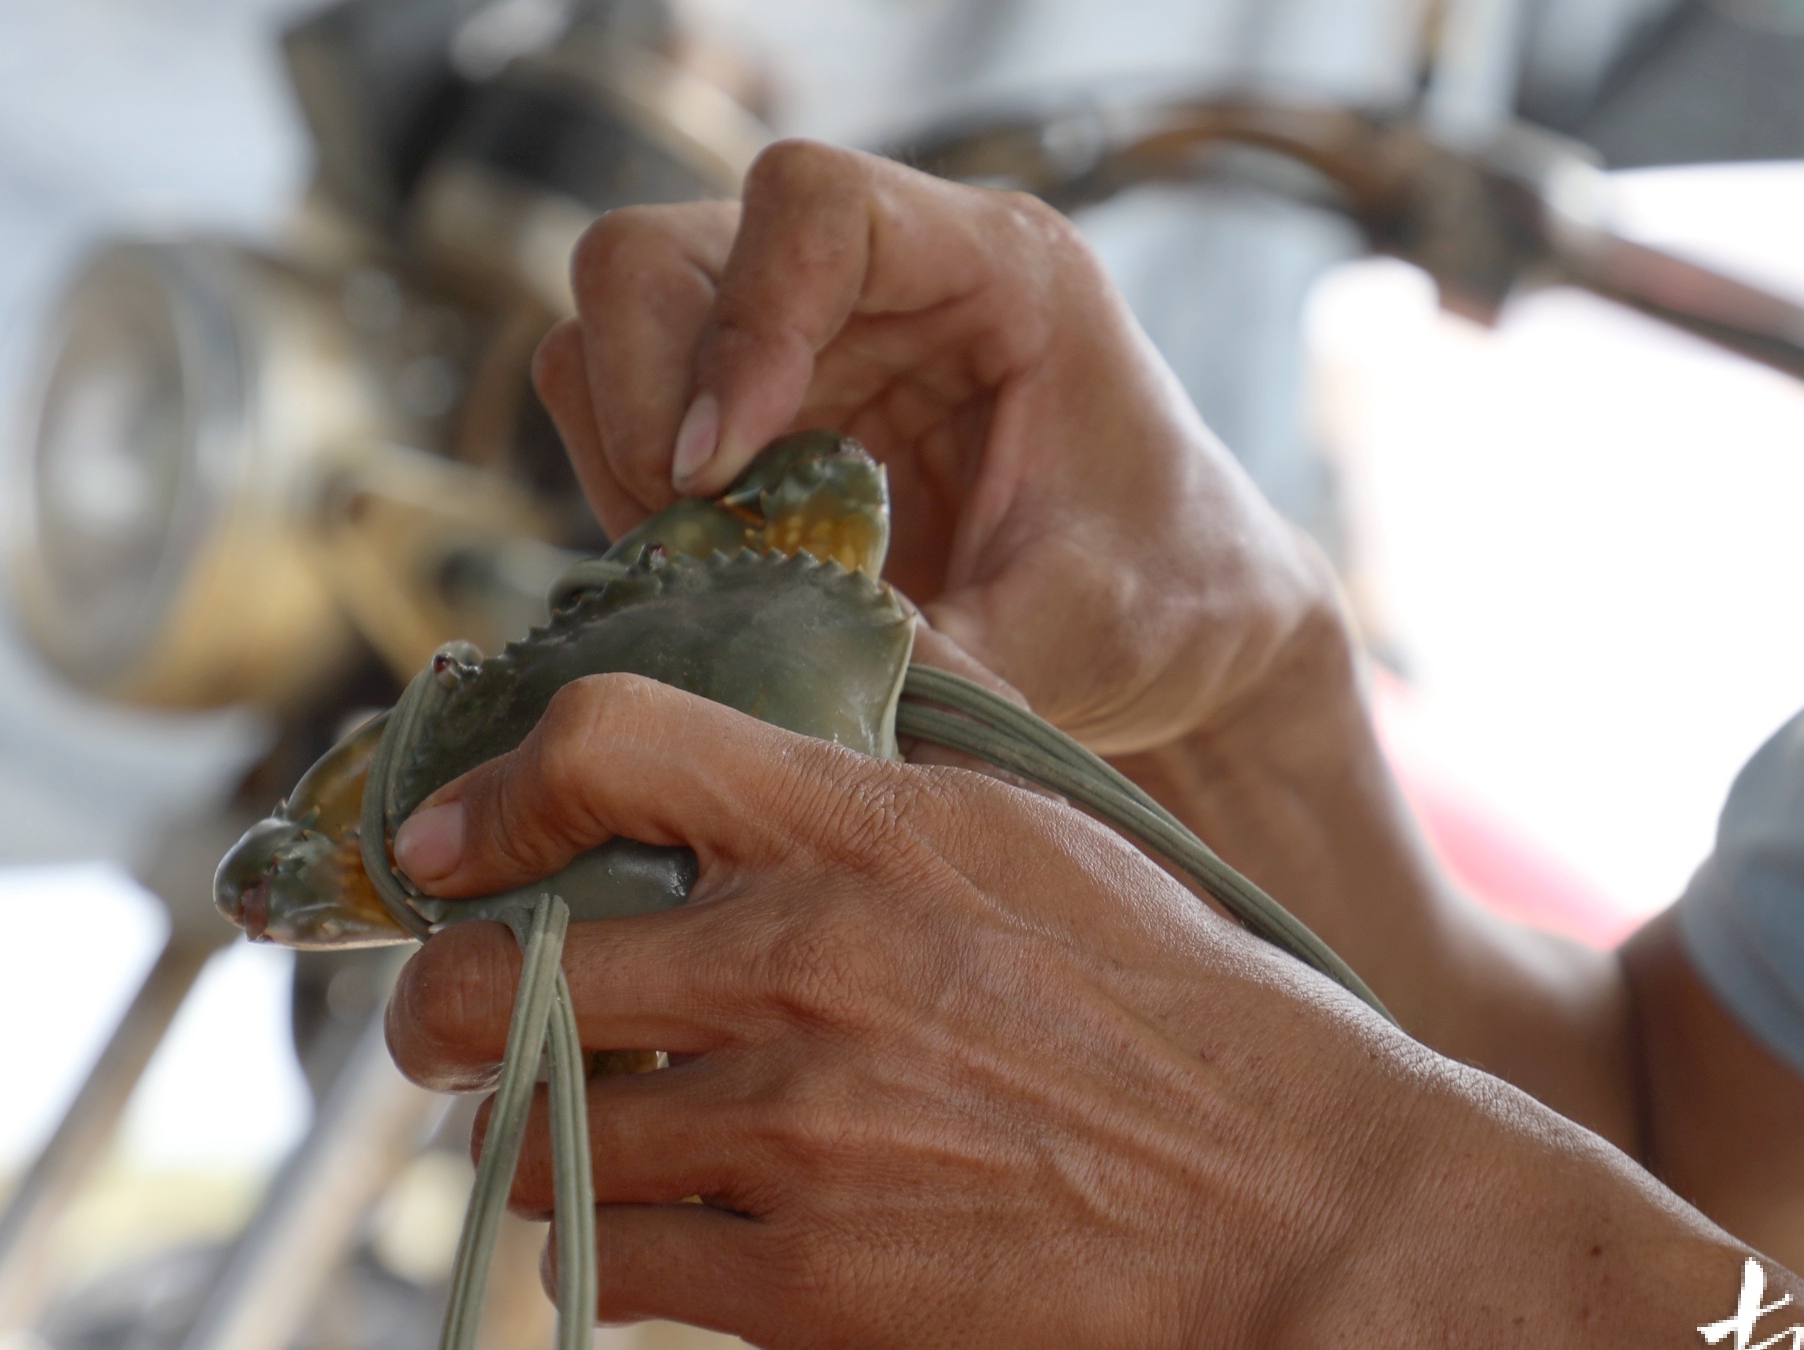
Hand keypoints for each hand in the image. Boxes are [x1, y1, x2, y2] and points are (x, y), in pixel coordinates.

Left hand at [383, 673, 1436, 1349]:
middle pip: (508, 976)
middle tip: (455, 1034)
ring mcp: (795, 1127)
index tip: (450, 844)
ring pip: (543, 1141)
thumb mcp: (1044, 842)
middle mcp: (802, 960)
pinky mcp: (804, 1281)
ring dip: (543, 1148)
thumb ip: (891, 797)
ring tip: (584, 1152)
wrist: (1305, 1207)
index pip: (607, 745)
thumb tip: (783, 750)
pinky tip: (655, 1252)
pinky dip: (609, 1260)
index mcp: (865, 832)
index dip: (494, 793)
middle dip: (450, 1011)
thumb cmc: (1192, 1016)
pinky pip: (611, 1267)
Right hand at [532, 140, 1345, 753]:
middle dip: (642, 399)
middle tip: (693, 538)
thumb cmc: (1172, 598)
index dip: (745, 321)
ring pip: (617, 332)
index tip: (724, 470)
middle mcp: (882, 278)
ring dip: (623, 461)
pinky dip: (634, 505)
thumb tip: (788, 692)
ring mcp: (805, 341)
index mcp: (998, 267)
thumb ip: (949, 659)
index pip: (816, 204)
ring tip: (709, 577)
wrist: (1186, 629)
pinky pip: (624, 423)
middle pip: (662, 254)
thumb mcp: (1084, 635)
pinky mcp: (759, 419)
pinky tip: (714, 585)